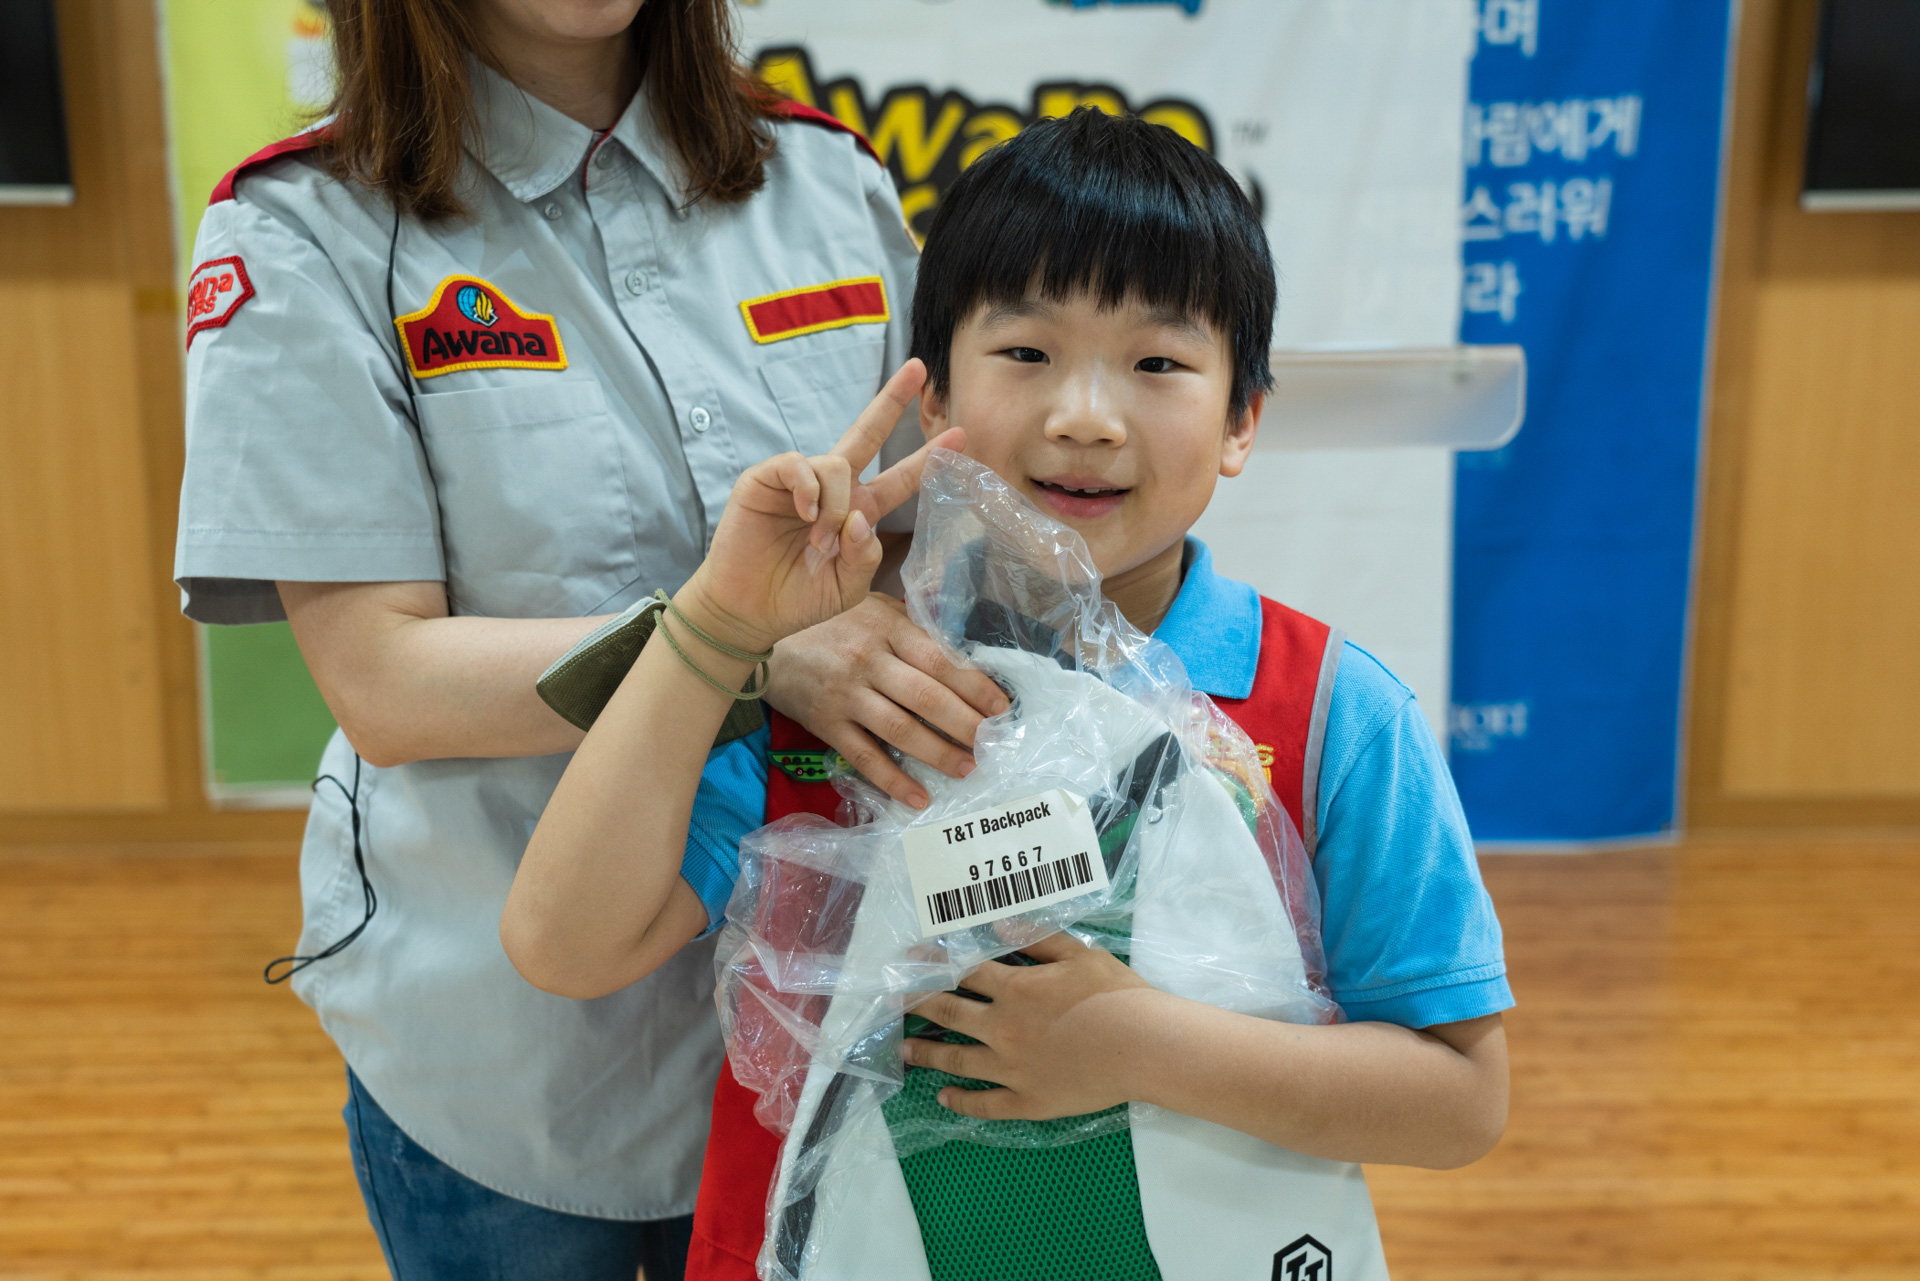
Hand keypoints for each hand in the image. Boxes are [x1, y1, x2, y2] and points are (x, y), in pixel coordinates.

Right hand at [679, 360, 960, 652]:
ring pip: (836, 463)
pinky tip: (806, 512)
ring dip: (835, 505)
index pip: (899, 477)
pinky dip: (807, 487)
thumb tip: (861, 518)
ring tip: (820, 540)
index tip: (960, 435)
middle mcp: (833, 489)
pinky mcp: (766, 480)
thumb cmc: (799, 599)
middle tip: (918, 368)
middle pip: (867, 433)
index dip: (926, 458)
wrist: (750, 611)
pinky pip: (797, 464)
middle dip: (892, 400)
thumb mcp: (847, 587)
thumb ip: (865, 557)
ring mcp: (799, 481)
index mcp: (858, 511)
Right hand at [768, 594, 1009, 807]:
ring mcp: (846, 695)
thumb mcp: (871, 607)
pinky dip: (893, 780)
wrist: (759, 634)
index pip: (940, 660)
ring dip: (938, 753)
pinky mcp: (826, 723)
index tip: (1002, 708)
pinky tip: (918, 797)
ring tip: (967, 768)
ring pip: (900, 729)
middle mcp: (868, 661)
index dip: (975, 686)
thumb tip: (960, 656)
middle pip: (927, 697)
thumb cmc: (827, 619)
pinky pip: (864, 756)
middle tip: (994, 745)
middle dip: (966, 725)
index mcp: (887, 628)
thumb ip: (911, 628)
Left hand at [900, 932, 1157, 1119]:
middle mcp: (1003, 1028)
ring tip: (906, 1048)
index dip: (934, 962)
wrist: (1145, 1046)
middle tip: (892, 1000)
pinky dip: (961, 1102)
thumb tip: (996, 925)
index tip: (910, 959)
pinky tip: (944, 1098)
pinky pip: (985, 1105)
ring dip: (927, 1052)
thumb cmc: (1116, 995)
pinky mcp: (1027, 1101)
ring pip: (958, 1060)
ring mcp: (1011, 1069)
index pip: (963, 971)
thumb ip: (1036, 939)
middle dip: (918, 1003)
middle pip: (950, 1012)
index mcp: (1015, 988)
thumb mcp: (1079, 953)